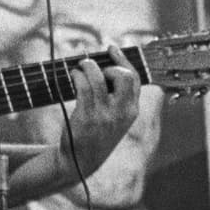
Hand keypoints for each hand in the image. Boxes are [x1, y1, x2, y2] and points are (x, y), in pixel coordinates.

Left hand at [56, 57, 142, 173]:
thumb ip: (118, 97)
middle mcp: (121, 113)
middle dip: (109, 65)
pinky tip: (73, 75)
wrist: (79, 161)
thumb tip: (111, 64)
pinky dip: (77, 75)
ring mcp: (104, 115)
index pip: (135, 79)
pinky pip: (83, 86)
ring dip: (88, 66)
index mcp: (132, 111)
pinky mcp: (86, 117)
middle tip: (97, 68)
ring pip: (99, 77)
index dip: (124, 60)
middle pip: (123, 76)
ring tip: (81, 66)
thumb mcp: (116, 119)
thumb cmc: (96, 134)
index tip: (112, 48)